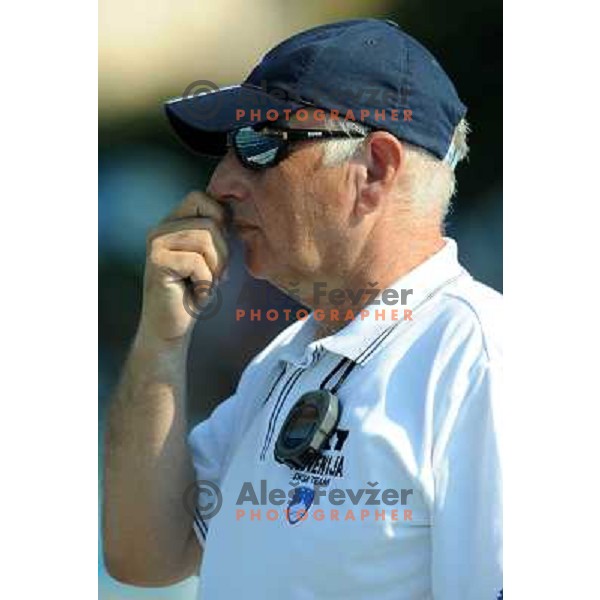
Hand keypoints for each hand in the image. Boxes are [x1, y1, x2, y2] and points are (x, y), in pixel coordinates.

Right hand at [138, 191, 229, 342]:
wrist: (171, 328)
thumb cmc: (195, 293)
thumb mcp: (211, 257)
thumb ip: (217, 233)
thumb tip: (236, 207)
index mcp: (173, 222)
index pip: (201, 197)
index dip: (220, 219)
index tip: (221, 249)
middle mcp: (161, 228)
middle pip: (211, 222)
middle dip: (223, 253)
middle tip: (215, 277)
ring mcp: (156, 243)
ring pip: (206, 240)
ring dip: (215, 270)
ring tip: (205, 285)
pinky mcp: (157, 261)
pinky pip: (198, 263)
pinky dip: (206, 284)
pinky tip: (196, 295)